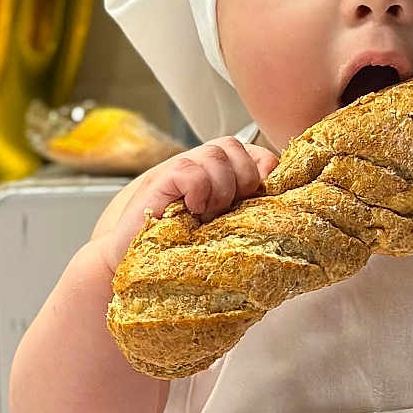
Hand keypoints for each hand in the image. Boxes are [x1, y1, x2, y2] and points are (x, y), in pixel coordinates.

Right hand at [94, 136, 279, 273]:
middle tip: (227, 211)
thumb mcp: (223, 230)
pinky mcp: (161, 180)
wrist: (134, 265)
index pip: (256, 154)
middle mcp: (200, 167)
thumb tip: (278, 200)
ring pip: (216, 154)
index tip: (254, 200)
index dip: (263, 172)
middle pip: (237, 147)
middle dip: (242, 180)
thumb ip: (246, 210)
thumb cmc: (179, 252)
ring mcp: (180, 170)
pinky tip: (191, 210)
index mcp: (220, 177)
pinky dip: (198, 190)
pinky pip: (191, 170)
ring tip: (205, 215)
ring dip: (220, 189)